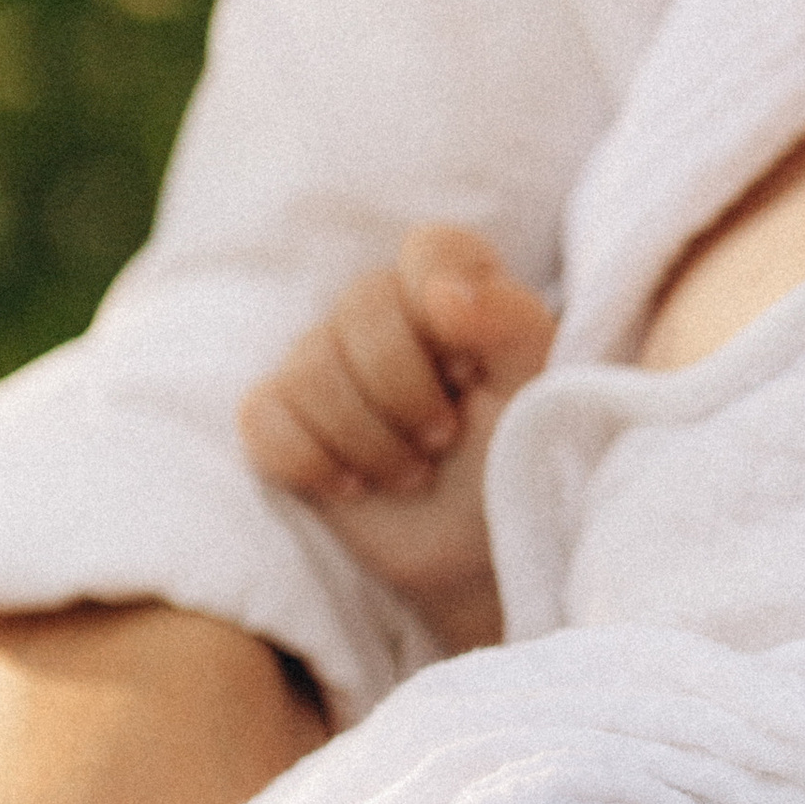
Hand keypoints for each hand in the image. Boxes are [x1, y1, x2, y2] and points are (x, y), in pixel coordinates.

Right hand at [237, 223, 554, 643]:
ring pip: (309, 368)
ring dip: (370, 442)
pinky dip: (313, 463)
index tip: (472, 371)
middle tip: (444, 441)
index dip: (444, 301)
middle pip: (361, 306)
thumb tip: (444, 292)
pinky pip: (265, 417)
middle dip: (407, 393)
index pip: (431, 249)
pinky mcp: (282, 416)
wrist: (476, 554)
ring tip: (413, 475)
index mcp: (453, 294)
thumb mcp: (539, 395)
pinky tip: (354, 487)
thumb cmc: (514, 463)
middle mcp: (382, 314)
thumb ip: (512, 324)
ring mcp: (323, 361)